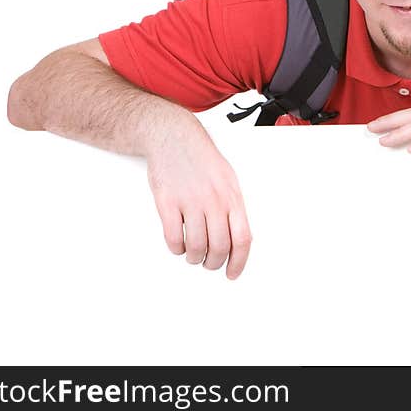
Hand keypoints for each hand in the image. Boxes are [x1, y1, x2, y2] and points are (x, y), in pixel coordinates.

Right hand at [146, 125, 251, 278]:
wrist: (173, 137)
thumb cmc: (201, 158)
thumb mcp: (228, 180)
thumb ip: (233, 207)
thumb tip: (238, 237)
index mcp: (232, 197)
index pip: (242, 238)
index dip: (239, 262)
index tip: (233, 273)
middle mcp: (213, 200)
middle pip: (219, 246)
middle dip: (214, 263)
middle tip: (209, 264)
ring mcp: (190, 201)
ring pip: (196, 246)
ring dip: (194, 258)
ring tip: (193, 255)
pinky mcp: (168, 202)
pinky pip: (173, 237)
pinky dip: (176, 248)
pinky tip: (178, 245)